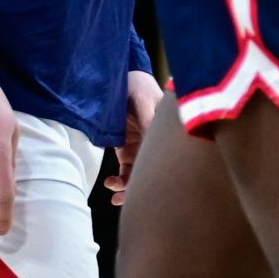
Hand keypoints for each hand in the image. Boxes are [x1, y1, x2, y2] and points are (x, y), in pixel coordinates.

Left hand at [104, 70, 161, 205]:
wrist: (123, 78)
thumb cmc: (138, 85)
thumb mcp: (143, 100)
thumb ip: (147, 120)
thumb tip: (153, 141)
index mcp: (165, 132)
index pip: (167, 157)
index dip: (161, 174)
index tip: (146, 185)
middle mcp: (156, 143)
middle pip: (154, 170)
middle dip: (140, 188)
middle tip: (124, 199)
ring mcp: (142, 147)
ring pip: (139, 174)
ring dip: (127, 187)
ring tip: (115, 193)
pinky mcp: (128, 149)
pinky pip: (126, 170)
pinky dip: (119, 180)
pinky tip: (110, 182)